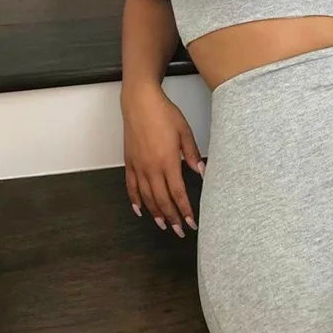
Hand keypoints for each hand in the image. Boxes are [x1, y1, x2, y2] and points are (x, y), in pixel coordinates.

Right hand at [122, 85, 204, 237]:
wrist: (140, 102)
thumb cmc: (164, 114)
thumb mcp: (185, 131)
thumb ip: (193, 154)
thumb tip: (202, 172)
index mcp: (167, 161)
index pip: (178, 193)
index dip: (185, 210)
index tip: (191, 223)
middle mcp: (151, 168)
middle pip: (162, 200)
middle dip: (172, 218)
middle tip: (179, 231)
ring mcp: (138, 166)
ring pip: (146, 197)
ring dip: (155, 213)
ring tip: (163, 225)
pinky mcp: (129, 162)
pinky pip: (131, 186)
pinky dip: (135, 200)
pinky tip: (140, 210)